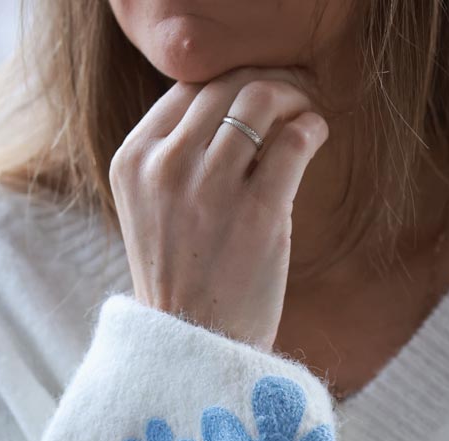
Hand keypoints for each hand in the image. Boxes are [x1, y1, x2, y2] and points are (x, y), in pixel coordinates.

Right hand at [109, 64, 329, 351]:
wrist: (195, 350)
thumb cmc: (182, 282)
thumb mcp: (153, 213)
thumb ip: (175, 159)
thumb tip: (230, 103)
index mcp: (133, 162)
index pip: (186, 89)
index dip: (229, 82)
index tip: (255, 93)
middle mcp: (166, 168)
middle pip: (225, 86)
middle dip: (266, 81)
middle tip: (292, 94)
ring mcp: (211, 190)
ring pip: (260, 101)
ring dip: (293, 97)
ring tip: (305, 114)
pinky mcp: (258, 214)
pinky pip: (294, 141)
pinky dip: (312, 128)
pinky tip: (316, 135)